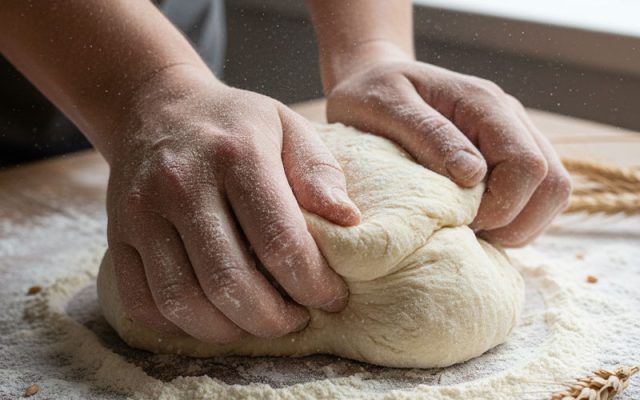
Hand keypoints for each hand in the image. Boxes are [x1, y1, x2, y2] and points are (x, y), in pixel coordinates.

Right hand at [105, 65, 359, 342]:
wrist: (158, 108)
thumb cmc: (235, 125)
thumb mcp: (288, 127)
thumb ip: (319, 172)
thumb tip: (348, 222)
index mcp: (237, 155)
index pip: (280, 240)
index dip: (313, 284)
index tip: (333, 298)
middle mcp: (182, 183)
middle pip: (229, 281)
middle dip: (273, 319)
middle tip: (297, 319)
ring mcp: (141, 212)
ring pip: (182, 301)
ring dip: (229, 331)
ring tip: (260, 321)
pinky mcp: (118, 235)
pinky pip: (143, 303)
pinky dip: (181, 327)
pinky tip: (214, 318)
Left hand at [326, 51, 570, 246]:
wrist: (372, 81)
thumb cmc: (371, 94)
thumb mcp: (386, 106)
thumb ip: (428, 134)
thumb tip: (472, 175)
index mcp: (483, 103)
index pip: (527, 164)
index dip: (502, 205)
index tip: (459, 220)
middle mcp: (509, 118)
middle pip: (553, 184)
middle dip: (515, 223)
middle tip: (467, 232)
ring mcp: (513, 137)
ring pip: (552, 194)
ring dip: (519, 226)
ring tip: (471, 231)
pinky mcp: (506, 156)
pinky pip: (535, 198)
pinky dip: (514, 222)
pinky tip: (476, 223)